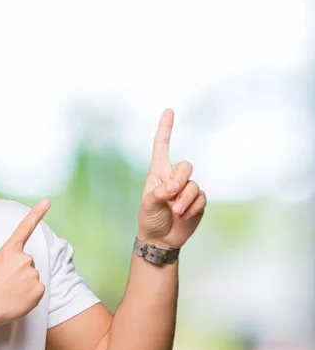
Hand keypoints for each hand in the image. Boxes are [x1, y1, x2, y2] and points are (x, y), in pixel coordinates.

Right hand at [0, 199, 50, 325]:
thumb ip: (9, 257)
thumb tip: (19, 262)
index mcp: (10, 250)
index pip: (25, 227)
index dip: (37, 213)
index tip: (47, 201)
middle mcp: (24, 258)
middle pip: (28, 263)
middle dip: (20, 272)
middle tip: (6, 283)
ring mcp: (33, 273)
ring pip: (32, 277)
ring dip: (24, 284)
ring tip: (9, 292)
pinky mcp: (39, 289)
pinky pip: (37, 290)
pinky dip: (29, 295)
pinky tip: (17, 299)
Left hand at [138, 109, 206, 248]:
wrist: (161, 238)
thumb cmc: (149, 218)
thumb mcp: (148, 206)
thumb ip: (159, 194)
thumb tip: (174, 187)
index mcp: (158, 173)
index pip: (162, 146)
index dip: (165, 129)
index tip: (169, 110)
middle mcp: (173, 177)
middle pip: (186, 166)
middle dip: (180, 181)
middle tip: (170, 196)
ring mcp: (187, 189)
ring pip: (194, 184)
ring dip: (186, 200)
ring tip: (176, 212)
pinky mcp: (198, 201)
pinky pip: (201, 198)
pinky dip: (193, 208)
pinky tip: (184, 216)